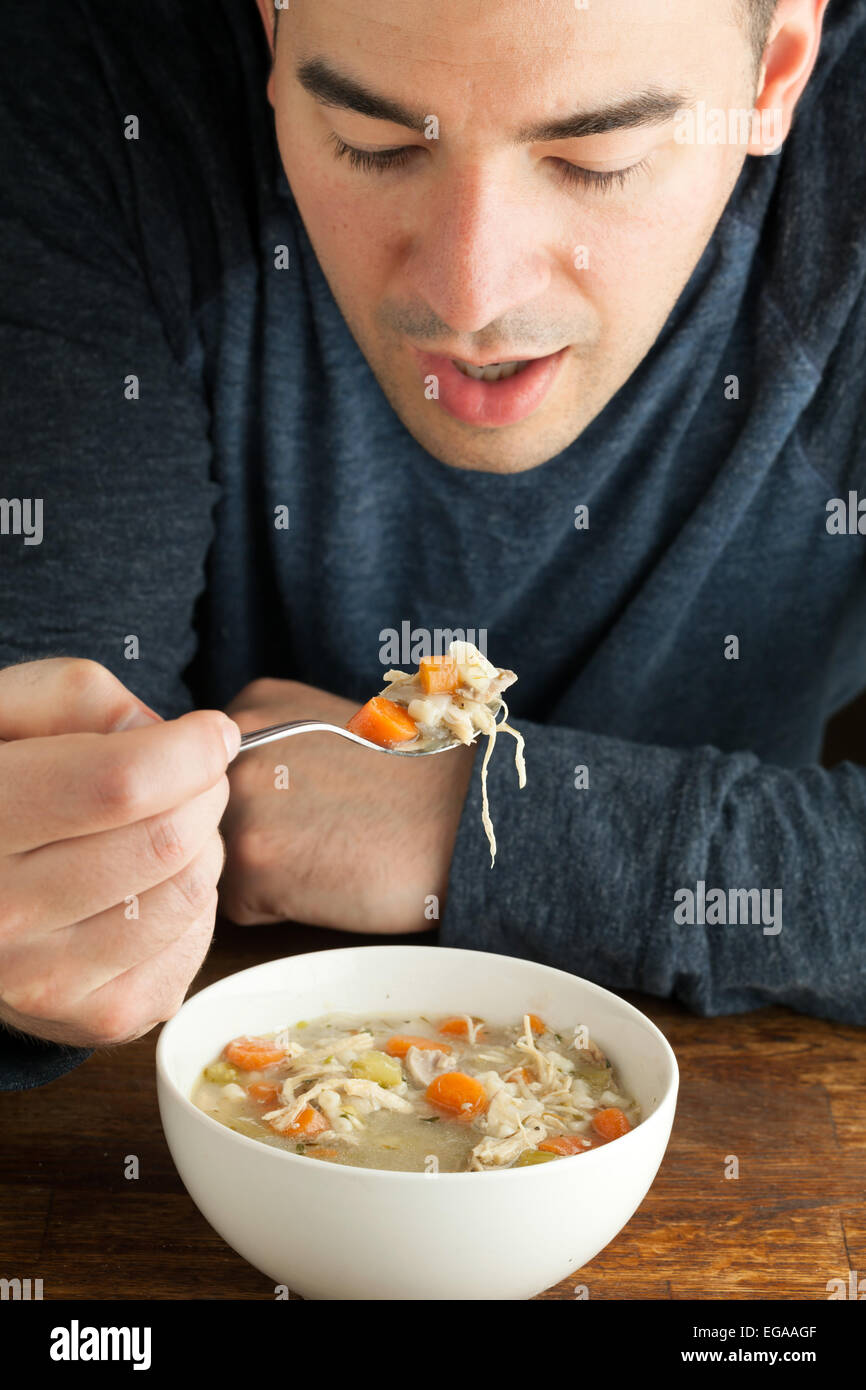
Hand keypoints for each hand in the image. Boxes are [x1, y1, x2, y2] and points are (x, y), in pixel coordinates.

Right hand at [0, 658, 240, 1047]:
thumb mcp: (5, 712)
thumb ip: (77, 698)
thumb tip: (164, 737)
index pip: (122, 784)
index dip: (191, 749)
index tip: (209, 732)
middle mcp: (1, 914)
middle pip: (169, 840)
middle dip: (202, 793)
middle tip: (185, 779)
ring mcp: (47, 980)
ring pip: (192, 893)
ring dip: (202, 848)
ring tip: (162, 830)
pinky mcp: (95, 1018)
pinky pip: (195, 946)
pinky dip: (193, 906)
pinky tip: (149, 886)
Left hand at [219, 678, 475, 932]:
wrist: (464, 819)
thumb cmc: (408, 783)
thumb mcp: (328, 728)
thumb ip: (267, 747)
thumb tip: (213, 792)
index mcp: (251, 707)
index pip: (204, 774)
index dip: (255, 801)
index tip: (303, 804)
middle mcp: (232, 746)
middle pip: (201, 818)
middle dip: (249, 836)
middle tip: (316, 833)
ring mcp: (239, 802)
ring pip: (212, 863)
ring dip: (258, 874)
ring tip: (323, 857)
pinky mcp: (254, 862)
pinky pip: (237, 905)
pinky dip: (276, 908)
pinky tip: (326, 882)